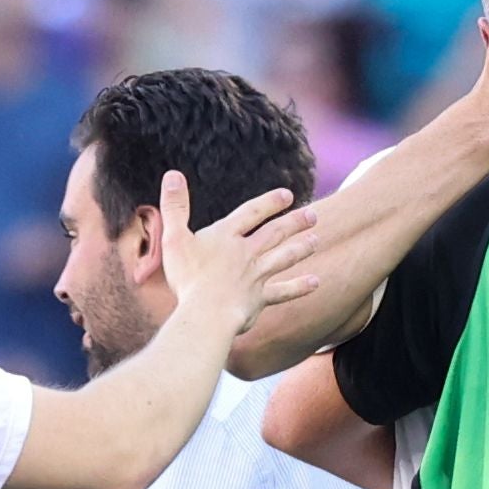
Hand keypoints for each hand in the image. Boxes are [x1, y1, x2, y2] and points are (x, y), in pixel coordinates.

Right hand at [155, 171, 319, 336]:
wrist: (206, 313)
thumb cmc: (188, 277)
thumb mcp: (174, 238)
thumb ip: (174, 207)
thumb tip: (172, 174)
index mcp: (226, 236)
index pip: (251, 213)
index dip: (269, 203)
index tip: (287, 195)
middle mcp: (246, 253)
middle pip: (275, 233)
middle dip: (294, 222)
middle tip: (312, 215)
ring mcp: (255, 276)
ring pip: (283, 258)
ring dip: (301, 248)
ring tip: (315, 241)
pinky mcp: (259, 299)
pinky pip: (282, 292)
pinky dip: (298, 287)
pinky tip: (315, 282)